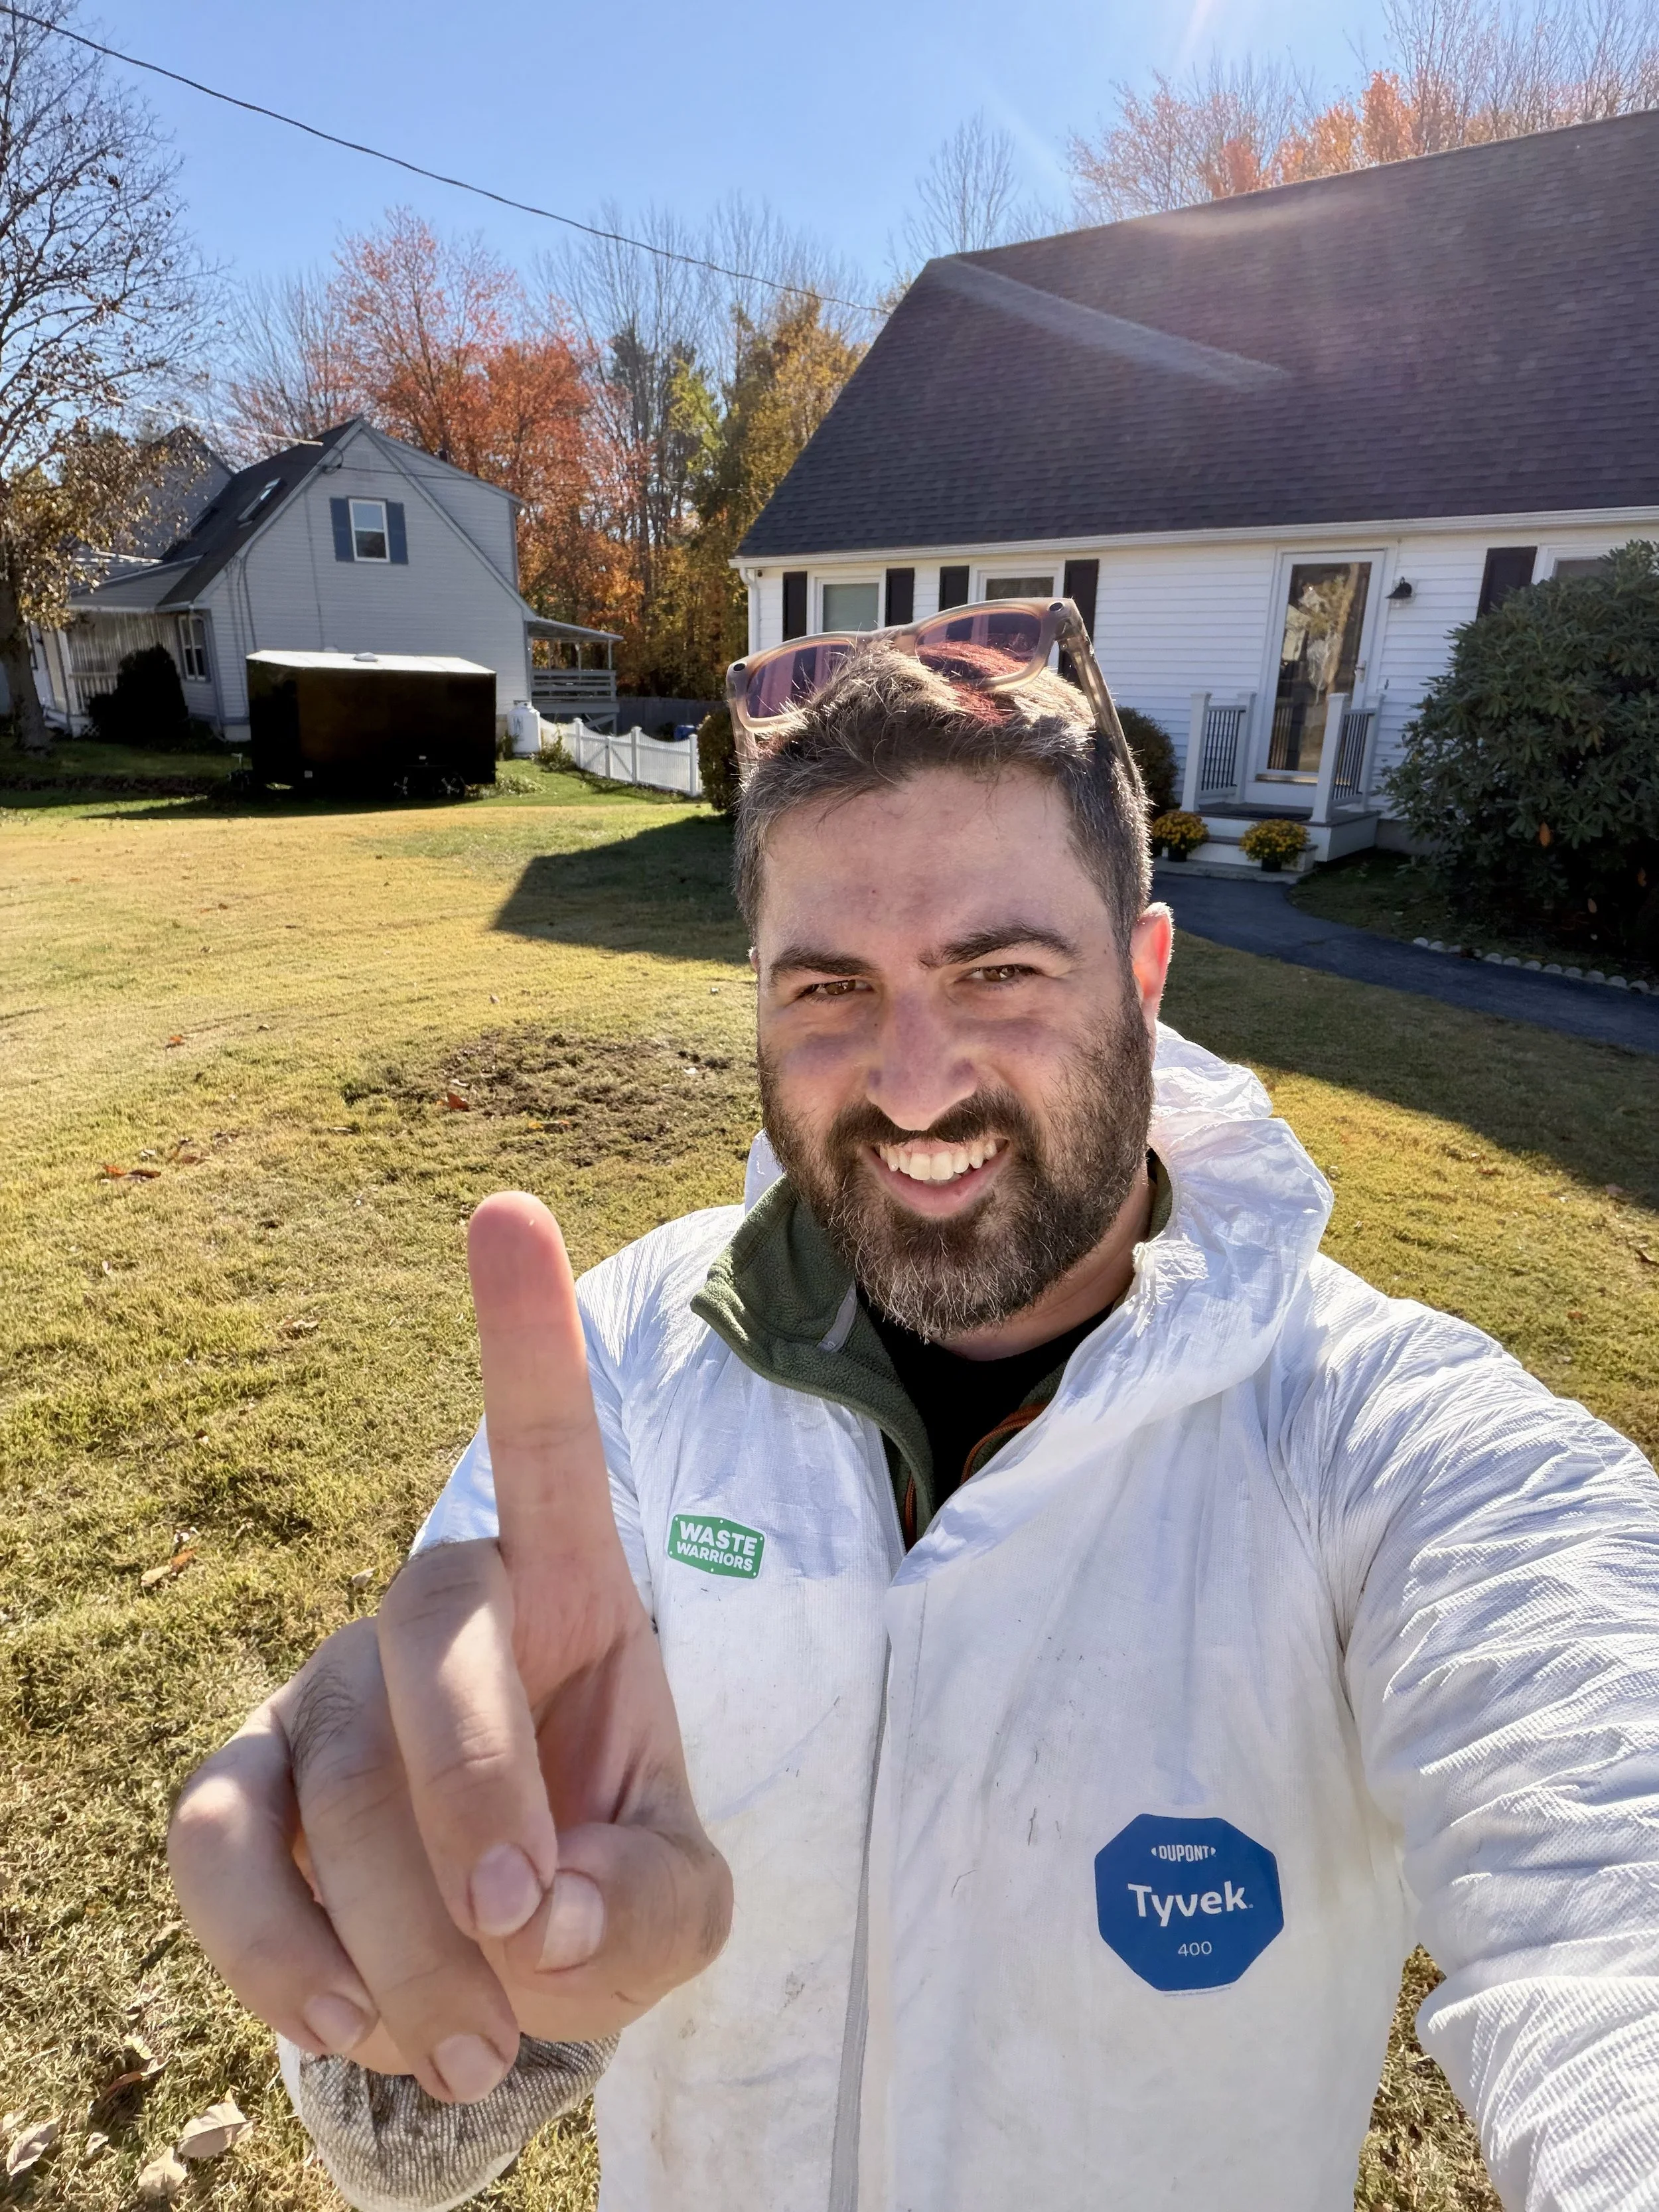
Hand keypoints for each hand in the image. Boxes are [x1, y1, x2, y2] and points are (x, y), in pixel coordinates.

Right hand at [169, 1193, 731, 2102]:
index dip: (522, 1334)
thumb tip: (536, 1915)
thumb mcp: (678, 1904)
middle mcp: (437, 1611)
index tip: (507, 1210)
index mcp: (570, 1594)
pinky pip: (214, 1843)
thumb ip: (644, 1904)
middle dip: (480, 1811)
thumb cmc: (604, 1886)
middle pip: (431, 1648)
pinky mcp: (245, 1782)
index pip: (545, 1446)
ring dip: (404, 1941)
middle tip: (531, 1954)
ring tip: (479, 2039)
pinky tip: (346, 2017)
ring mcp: (324, 1688)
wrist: (510, 1963)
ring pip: (333, 1780)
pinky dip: (275, 1952)